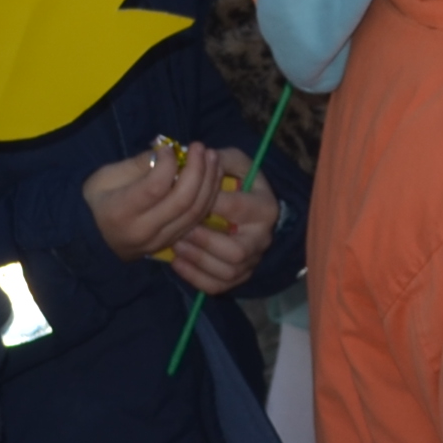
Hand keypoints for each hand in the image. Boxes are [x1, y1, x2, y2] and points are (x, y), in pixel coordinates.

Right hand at [84, 142, 221, 261]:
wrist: (90, 239)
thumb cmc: (95, 201)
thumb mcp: (105, 177)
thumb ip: (137, 165)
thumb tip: (168, 152)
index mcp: (121, 212)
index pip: (156, 188)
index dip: (169, 164)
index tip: (169, 149)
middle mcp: (142, 231)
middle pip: (182, 201)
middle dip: (198, 170)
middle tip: (201, 148)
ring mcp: (158, 241)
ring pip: (195, 213)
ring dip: (209, 182)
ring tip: (213, 158)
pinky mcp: (170, 243)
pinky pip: (196, 221)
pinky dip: (208, 197)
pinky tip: (212, 177)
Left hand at [165, 164, 279, 295]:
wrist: (245, 211)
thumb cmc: (236, 183)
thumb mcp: (234, 163)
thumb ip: (222, 158)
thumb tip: (205, 156)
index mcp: (265, 207)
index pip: (237, 207)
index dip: (209, 202)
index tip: (186, 195)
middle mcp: (263, 237)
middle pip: (237, 250)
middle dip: (205, 241)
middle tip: (180, 229)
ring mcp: (252, 260)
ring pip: (227, 270)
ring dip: (198, 260)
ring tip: (177, 244)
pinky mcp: (238, 276)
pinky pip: (217, 285)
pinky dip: (195, 277)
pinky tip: (177, 262)